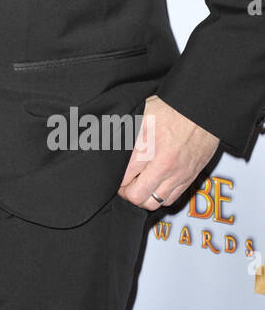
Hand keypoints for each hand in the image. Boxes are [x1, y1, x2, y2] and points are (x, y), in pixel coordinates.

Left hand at [118, 94, 219, 210]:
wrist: (201, 108)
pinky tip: (154, 185)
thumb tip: (108, 142)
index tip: (114, 176)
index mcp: (149, 148)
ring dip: (143, 197)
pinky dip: (160, 196)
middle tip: (123, 184)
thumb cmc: (172, 108)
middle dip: (126, 192)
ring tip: (138, 185)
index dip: (115, 179)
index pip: (124, 178)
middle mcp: (164, 165)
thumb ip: (126, 133)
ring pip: (154, 202)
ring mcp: (179, 173)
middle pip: (137, 196)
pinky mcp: (190, 177)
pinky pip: (171, 198)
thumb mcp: (141, 114)